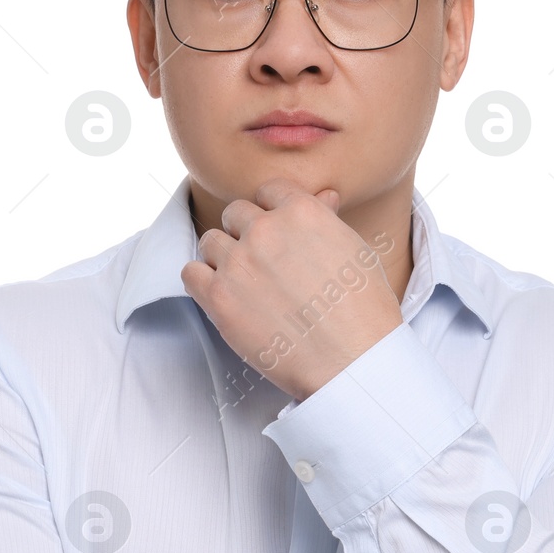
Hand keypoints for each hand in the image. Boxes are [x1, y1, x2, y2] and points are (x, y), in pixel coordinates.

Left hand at [182, 178, 403, 401]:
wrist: (351, 361)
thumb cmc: (362, 311)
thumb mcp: (355, 252)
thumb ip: (328, 221)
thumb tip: (325, 196)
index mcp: (302, 211)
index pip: (267, 191)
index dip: (271, 212)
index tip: (276, 235)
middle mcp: (266, 230)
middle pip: (235, 214)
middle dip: (246, 234)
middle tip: (262, 265)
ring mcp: (239, 262)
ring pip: (210, 241)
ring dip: (223, 258)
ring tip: (245, 284)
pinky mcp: (218, 297)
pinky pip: (190, 272)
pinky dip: (202, 281)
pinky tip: (223, 295)